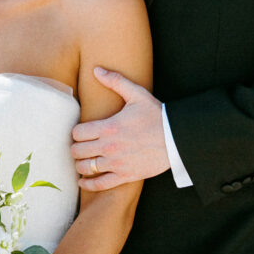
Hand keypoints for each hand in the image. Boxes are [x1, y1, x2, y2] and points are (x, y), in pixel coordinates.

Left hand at [70, 66, 169, 190]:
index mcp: (109, 127)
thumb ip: (115, 81)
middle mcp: (109, 147)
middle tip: (79, 146)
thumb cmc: (157, 116)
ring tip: (82, 161)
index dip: (76, 132)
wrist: (178, 139)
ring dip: (80, 164)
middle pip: (77, 151)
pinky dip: (88, 184)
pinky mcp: (125, 176)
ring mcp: (117, 163)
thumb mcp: (137, 95)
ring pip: (85, 168)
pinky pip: (100, 185)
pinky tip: (83, 181)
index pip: (77, 133)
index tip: (80, 133)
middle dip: (76, 148)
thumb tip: (96, 69)